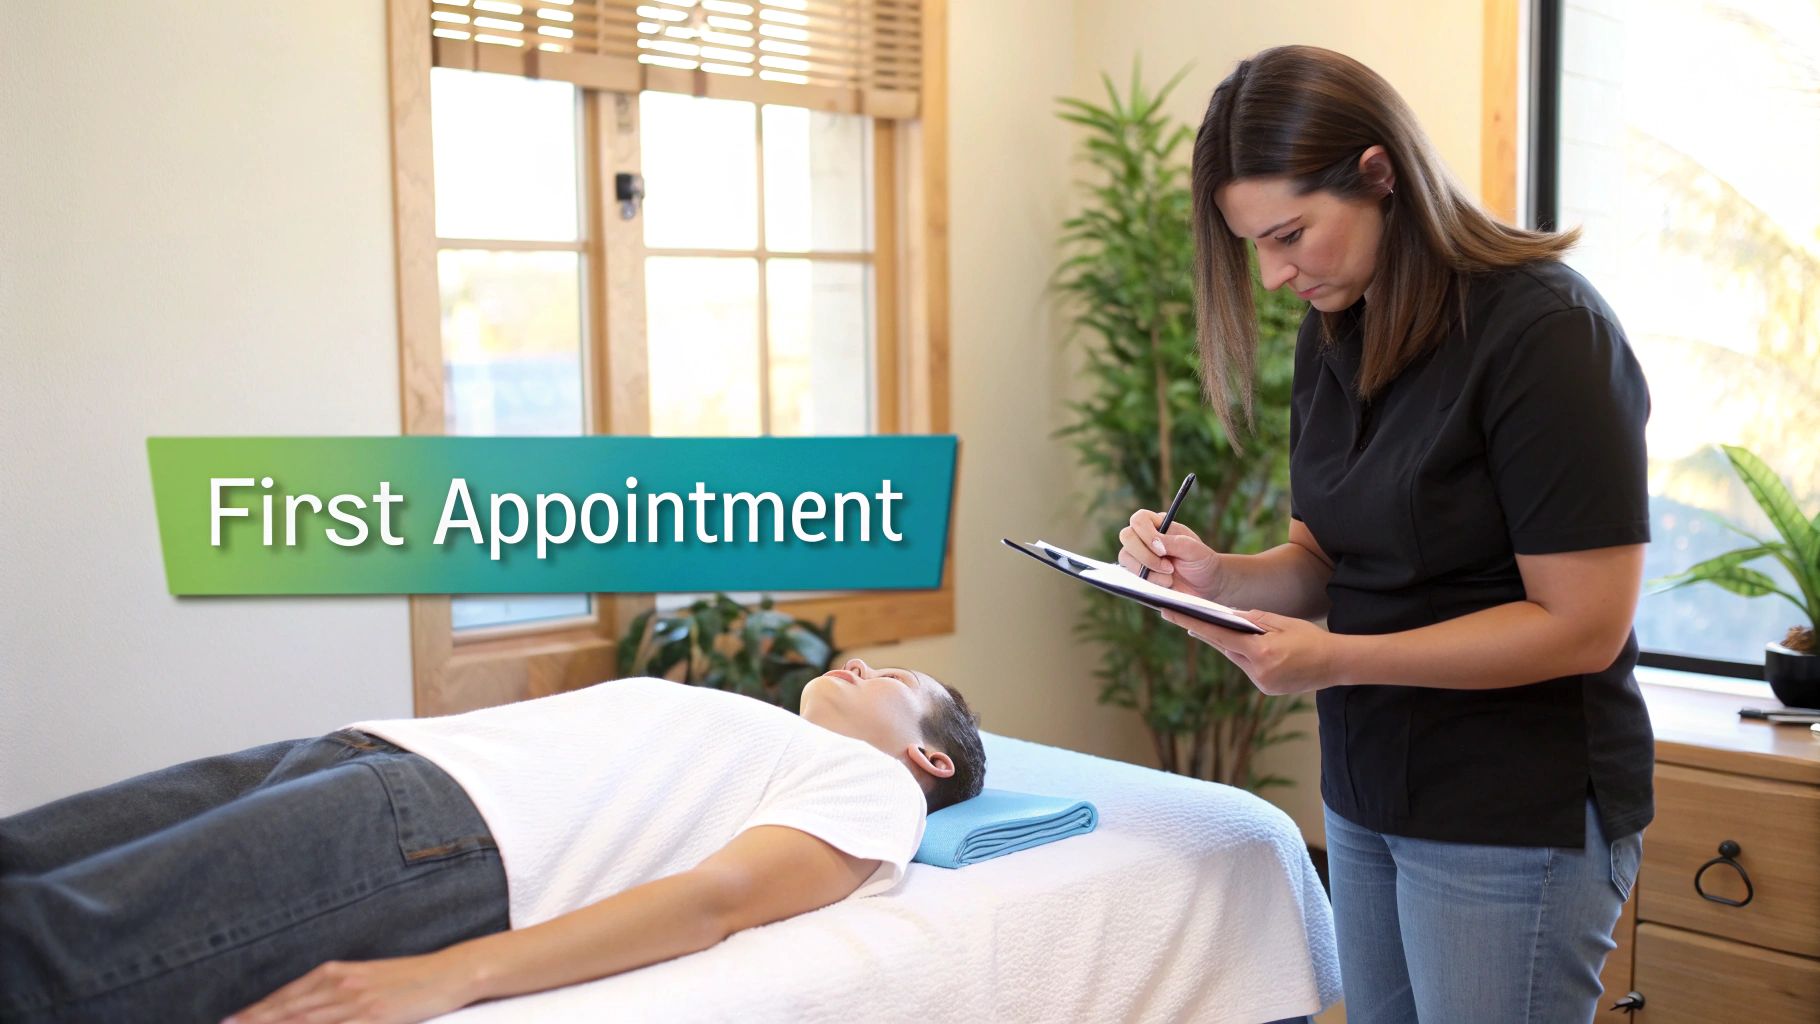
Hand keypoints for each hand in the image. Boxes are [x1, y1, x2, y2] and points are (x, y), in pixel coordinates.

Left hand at [222, 953, 478, 1023]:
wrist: (447, 973)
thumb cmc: (407, 978)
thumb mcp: (365, 978)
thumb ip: (333, 992)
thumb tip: (302, 1008)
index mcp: (335, 972)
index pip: (285, 997)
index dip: (254, 1013)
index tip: (228, 1022)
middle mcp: (339, 986)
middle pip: (287, 1012)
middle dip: (254, 1023)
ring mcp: (356, 1004)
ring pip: (304, 1023)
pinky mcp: (374, 1019)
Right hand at [1117, 509, 1223, 599]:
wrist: (1205, 585)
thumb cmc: (1201, 561)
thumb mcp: (1193, 549)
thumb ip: (1174, 542)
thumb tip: (1154, 542)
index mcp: (1158, 525)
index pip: (1139, 519)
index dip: (1146, 534)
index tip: (1163, 550)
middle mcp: (1144, 538)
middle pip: (1126, 536)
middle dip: (1146, 555)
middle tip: (1168, 567)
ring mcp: (1138, 556)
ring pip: (1125, 557)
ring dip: (1148, 570)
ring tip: (1169, 577)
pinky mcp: (1137, 574)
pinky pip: (1130, 575)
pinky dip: (1148, 581)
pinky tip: (1165, 583)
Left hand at [1160, 607, 1341, 695]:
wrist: (1335, 664)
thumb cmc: (1310, 637)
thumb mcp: (1283, 621)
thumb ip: (1255, 619)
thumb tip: (1229, 616)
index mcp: (1262, 652)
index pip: (1219, 635)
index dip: (1193, 624)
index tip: (1172, 614)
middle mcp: (1258, 671)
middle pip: (1225, 648)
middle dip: (1206, 633)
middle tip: (1182, 617)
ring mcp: (1262, 683)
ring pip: (1236, 659)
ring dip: (1228, 644)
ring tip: (1210, 627)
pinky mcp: (1266, 689)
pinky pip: (1248, 668)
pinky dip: (1244, 656)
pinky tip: (1243, 646)